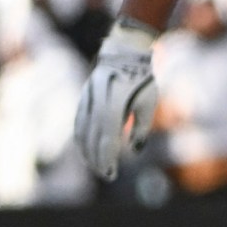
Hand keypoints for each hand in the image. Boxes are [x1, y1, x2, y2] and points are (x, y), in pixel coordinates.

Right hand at [74, 20, 159, 179]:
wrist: (124, 52)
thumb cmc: (141, 79)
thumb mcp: (148, 103)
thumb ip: (141, 127)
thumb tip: (134, 149)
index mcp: (115, 104)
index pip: (108, 138)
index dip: (108, 158)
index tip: (112, 174)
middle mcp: (98, 102)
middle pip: (93, 138)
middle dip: (98, 159)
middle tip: (106, 174)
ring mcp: (88, 99)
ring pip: (82, 131)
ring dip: (87, 152)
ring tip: (95, 166)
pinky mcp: (84, 97)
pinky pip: (78, 123)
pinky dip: (80, 139)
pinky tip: (85, 150)